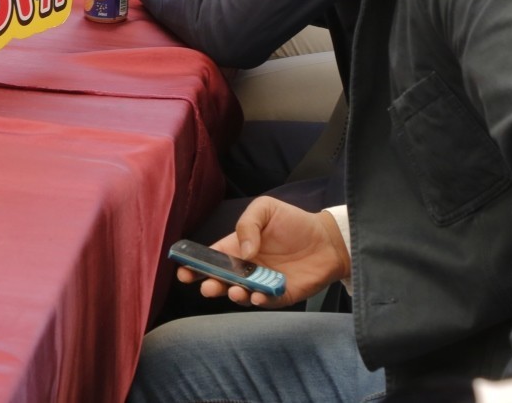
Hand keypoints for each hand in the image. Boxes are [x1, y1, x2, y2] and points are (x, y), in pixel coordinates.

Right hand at [177, 198, 351, 307]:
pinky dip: (260, 302)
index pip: (212, 258)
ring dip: (234, 295)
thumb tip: (242, 251)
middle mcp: (246, 268)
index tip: (183, 270)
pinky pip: (266, 302)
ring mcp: (262, 283)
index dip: (195, 264)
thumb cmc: (294, 222)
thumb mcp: (265, 209)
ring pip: (241, 294)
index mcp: (237, 247)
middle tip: (207, 287)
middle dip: (211, 285)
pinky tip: (258, 297)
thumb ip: (247, 224)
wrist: (328, 238)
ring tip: (233, 291)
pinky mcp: (281, 295)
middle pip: (221, 280)